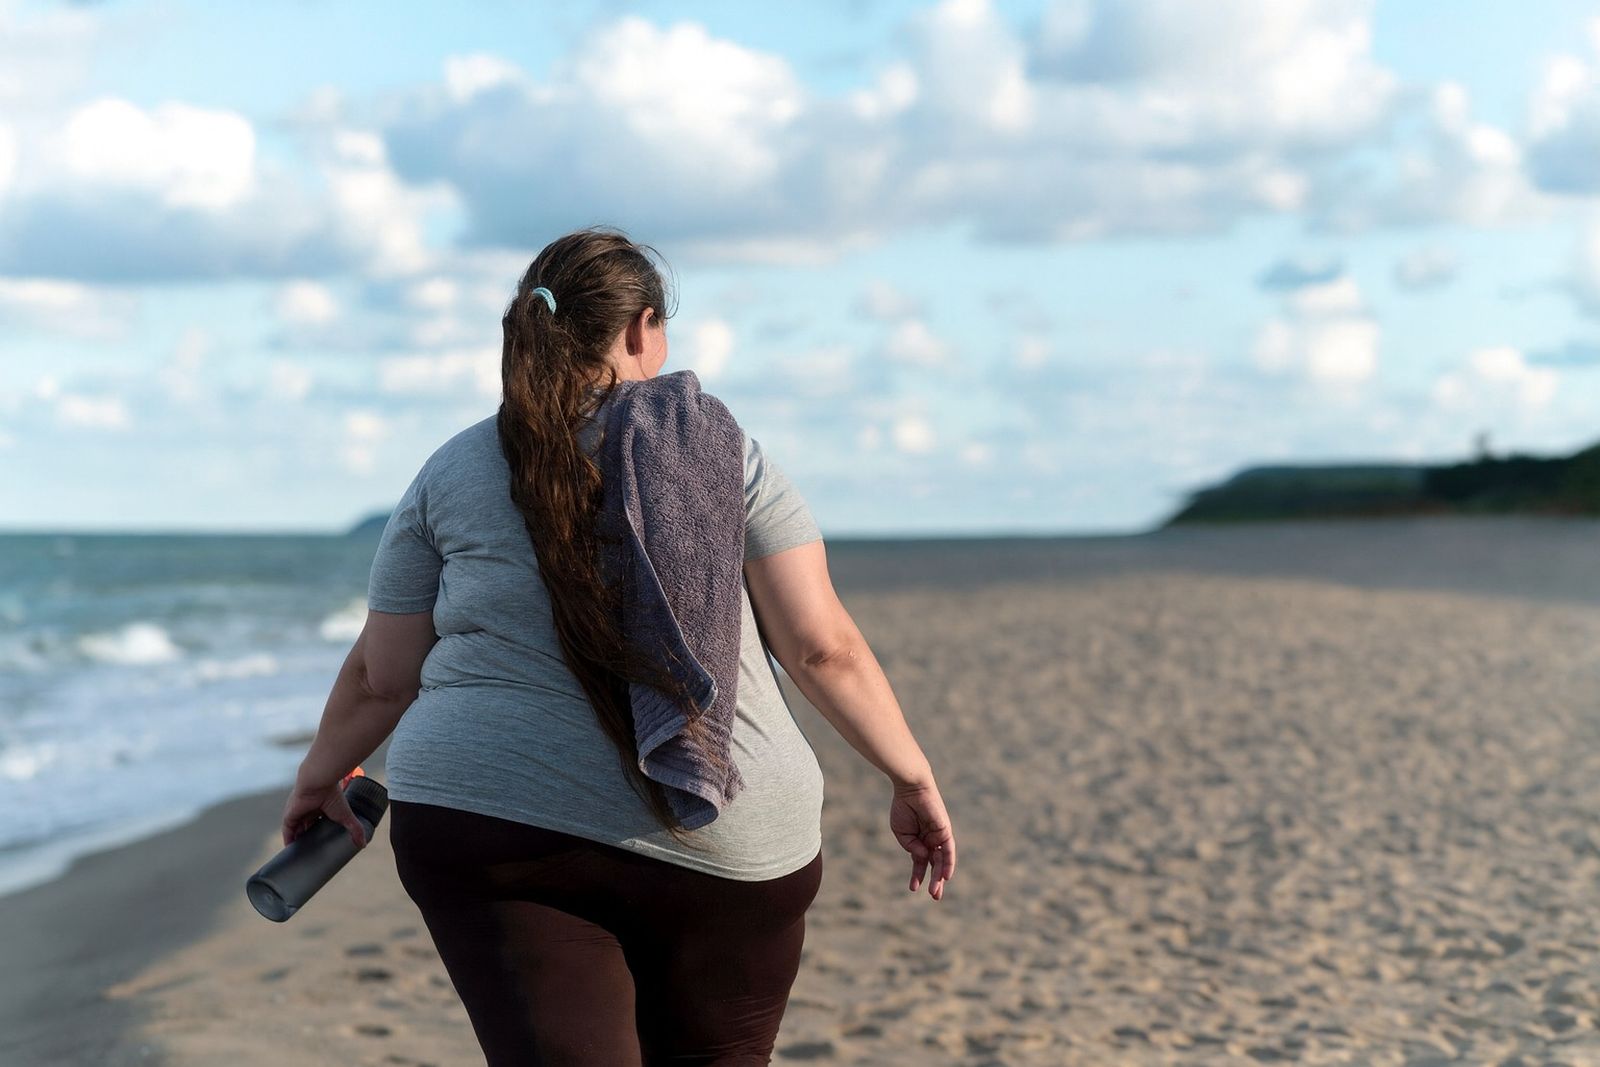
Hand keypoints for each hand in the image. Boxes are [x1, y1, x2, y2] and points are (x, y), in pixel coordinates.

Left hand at [281, 767, 367, 848]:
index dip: (319, 833)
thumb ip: (355, 829)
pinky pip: (287, 831)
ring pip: (296, 830)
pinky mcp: (290, 816)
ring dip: (297, 841)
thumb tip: (363, 843)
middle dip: (307, 839)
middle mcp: (308, 810)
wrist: (318, 783)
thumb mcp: (346, 816)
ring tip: (300, 855)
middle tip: (311, 852)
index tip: (322, 843)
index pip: (318, 823)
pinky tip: (291, 851)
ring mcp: (298, 813)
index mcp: (321, 808)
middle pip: (306, 828)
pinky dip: (289, 840)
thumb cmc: (332, 795)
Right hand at [889, 778, 955, 899]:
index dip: (918, 875)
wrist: (910, 788)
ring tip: (934, 892)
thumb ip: (911, 847)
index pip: (921, 862)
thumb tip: (923, 857)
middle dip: (934, 881)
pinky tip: (946, 876)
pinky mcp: (945, 830)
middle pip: (935, 864)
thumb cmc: (903, 807)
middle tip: (934, 897)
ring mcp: (939, 836)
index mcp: (920, 840)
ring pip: (941, 860)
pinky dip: (948, 863)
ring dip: (939, 877)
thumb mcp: (901, 833)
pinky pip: (948, 850)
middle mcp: (932, 840)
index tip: (913, 888)